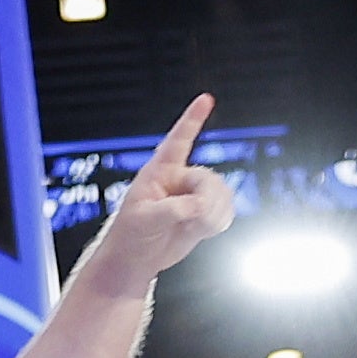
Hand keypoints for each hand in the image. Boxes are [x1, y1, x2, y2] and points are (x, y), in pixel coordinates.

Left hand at [83, 97, 233, 282]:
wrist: (137, 259)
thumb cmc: (129, 235)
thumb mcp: (144, 220)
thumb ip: (173, 210)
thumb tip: (199, 206)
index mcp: (158, 172)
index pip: (177, 141)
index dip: (192, 119)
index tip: (205, 98)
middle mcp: (179, 179)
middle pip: (209, 180)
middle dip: (207, 202)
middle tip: (194, 219)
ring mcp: (194, 194)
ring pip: (223, 195)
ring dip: (213, 215)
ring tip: (192, 228)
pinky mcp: (204, 211)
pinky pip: (227, 210)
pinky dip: (219, 223)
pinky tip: (200, 231)